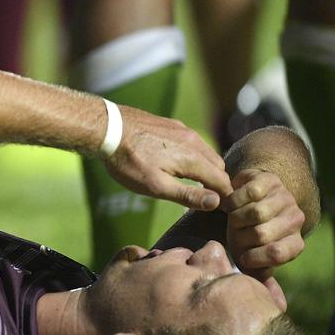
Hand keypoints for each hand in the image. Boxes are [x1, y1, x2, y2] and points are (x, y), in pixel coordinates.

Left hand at [102, 107, 232, 209]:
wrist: (108, 128)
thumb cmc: (129, 162)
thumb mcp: (156, 186)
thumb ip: (187, 195)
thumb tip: (216, 202)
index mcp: (193, 158)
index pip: (222, 180)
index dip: (226, 196)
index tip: (226, 210)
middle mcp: (194, 141)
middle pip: (218, 166)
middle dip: (218, 183)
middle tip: (211, 200)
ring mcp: (183, 130)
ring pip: (206, 152)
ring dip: (206, 169)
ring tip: (198, 185)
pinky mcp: (172, 125)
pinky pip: (192, 143)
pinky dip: (194, 156)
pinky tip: (181, 164)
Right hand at [223, 169, 304, 303]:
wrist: (250, 200)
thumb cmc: (246, 235)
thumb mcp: (251, 258)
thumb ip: (260, 278)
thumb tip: (276, 307)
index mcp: (294, 242)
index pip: (278, 253)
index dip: (255, 257)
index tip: (242, 256)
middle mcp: (295, 219)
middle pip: (262, 233)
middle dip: (240, 236)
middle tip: (234, 234)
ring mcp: (285, 197)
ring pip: (255, 213)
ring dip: (236, 218)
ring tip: (233, 219)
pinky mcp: (270, 180)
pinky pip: (249, 192)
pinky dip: (234, 200)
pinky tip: (232, 204)